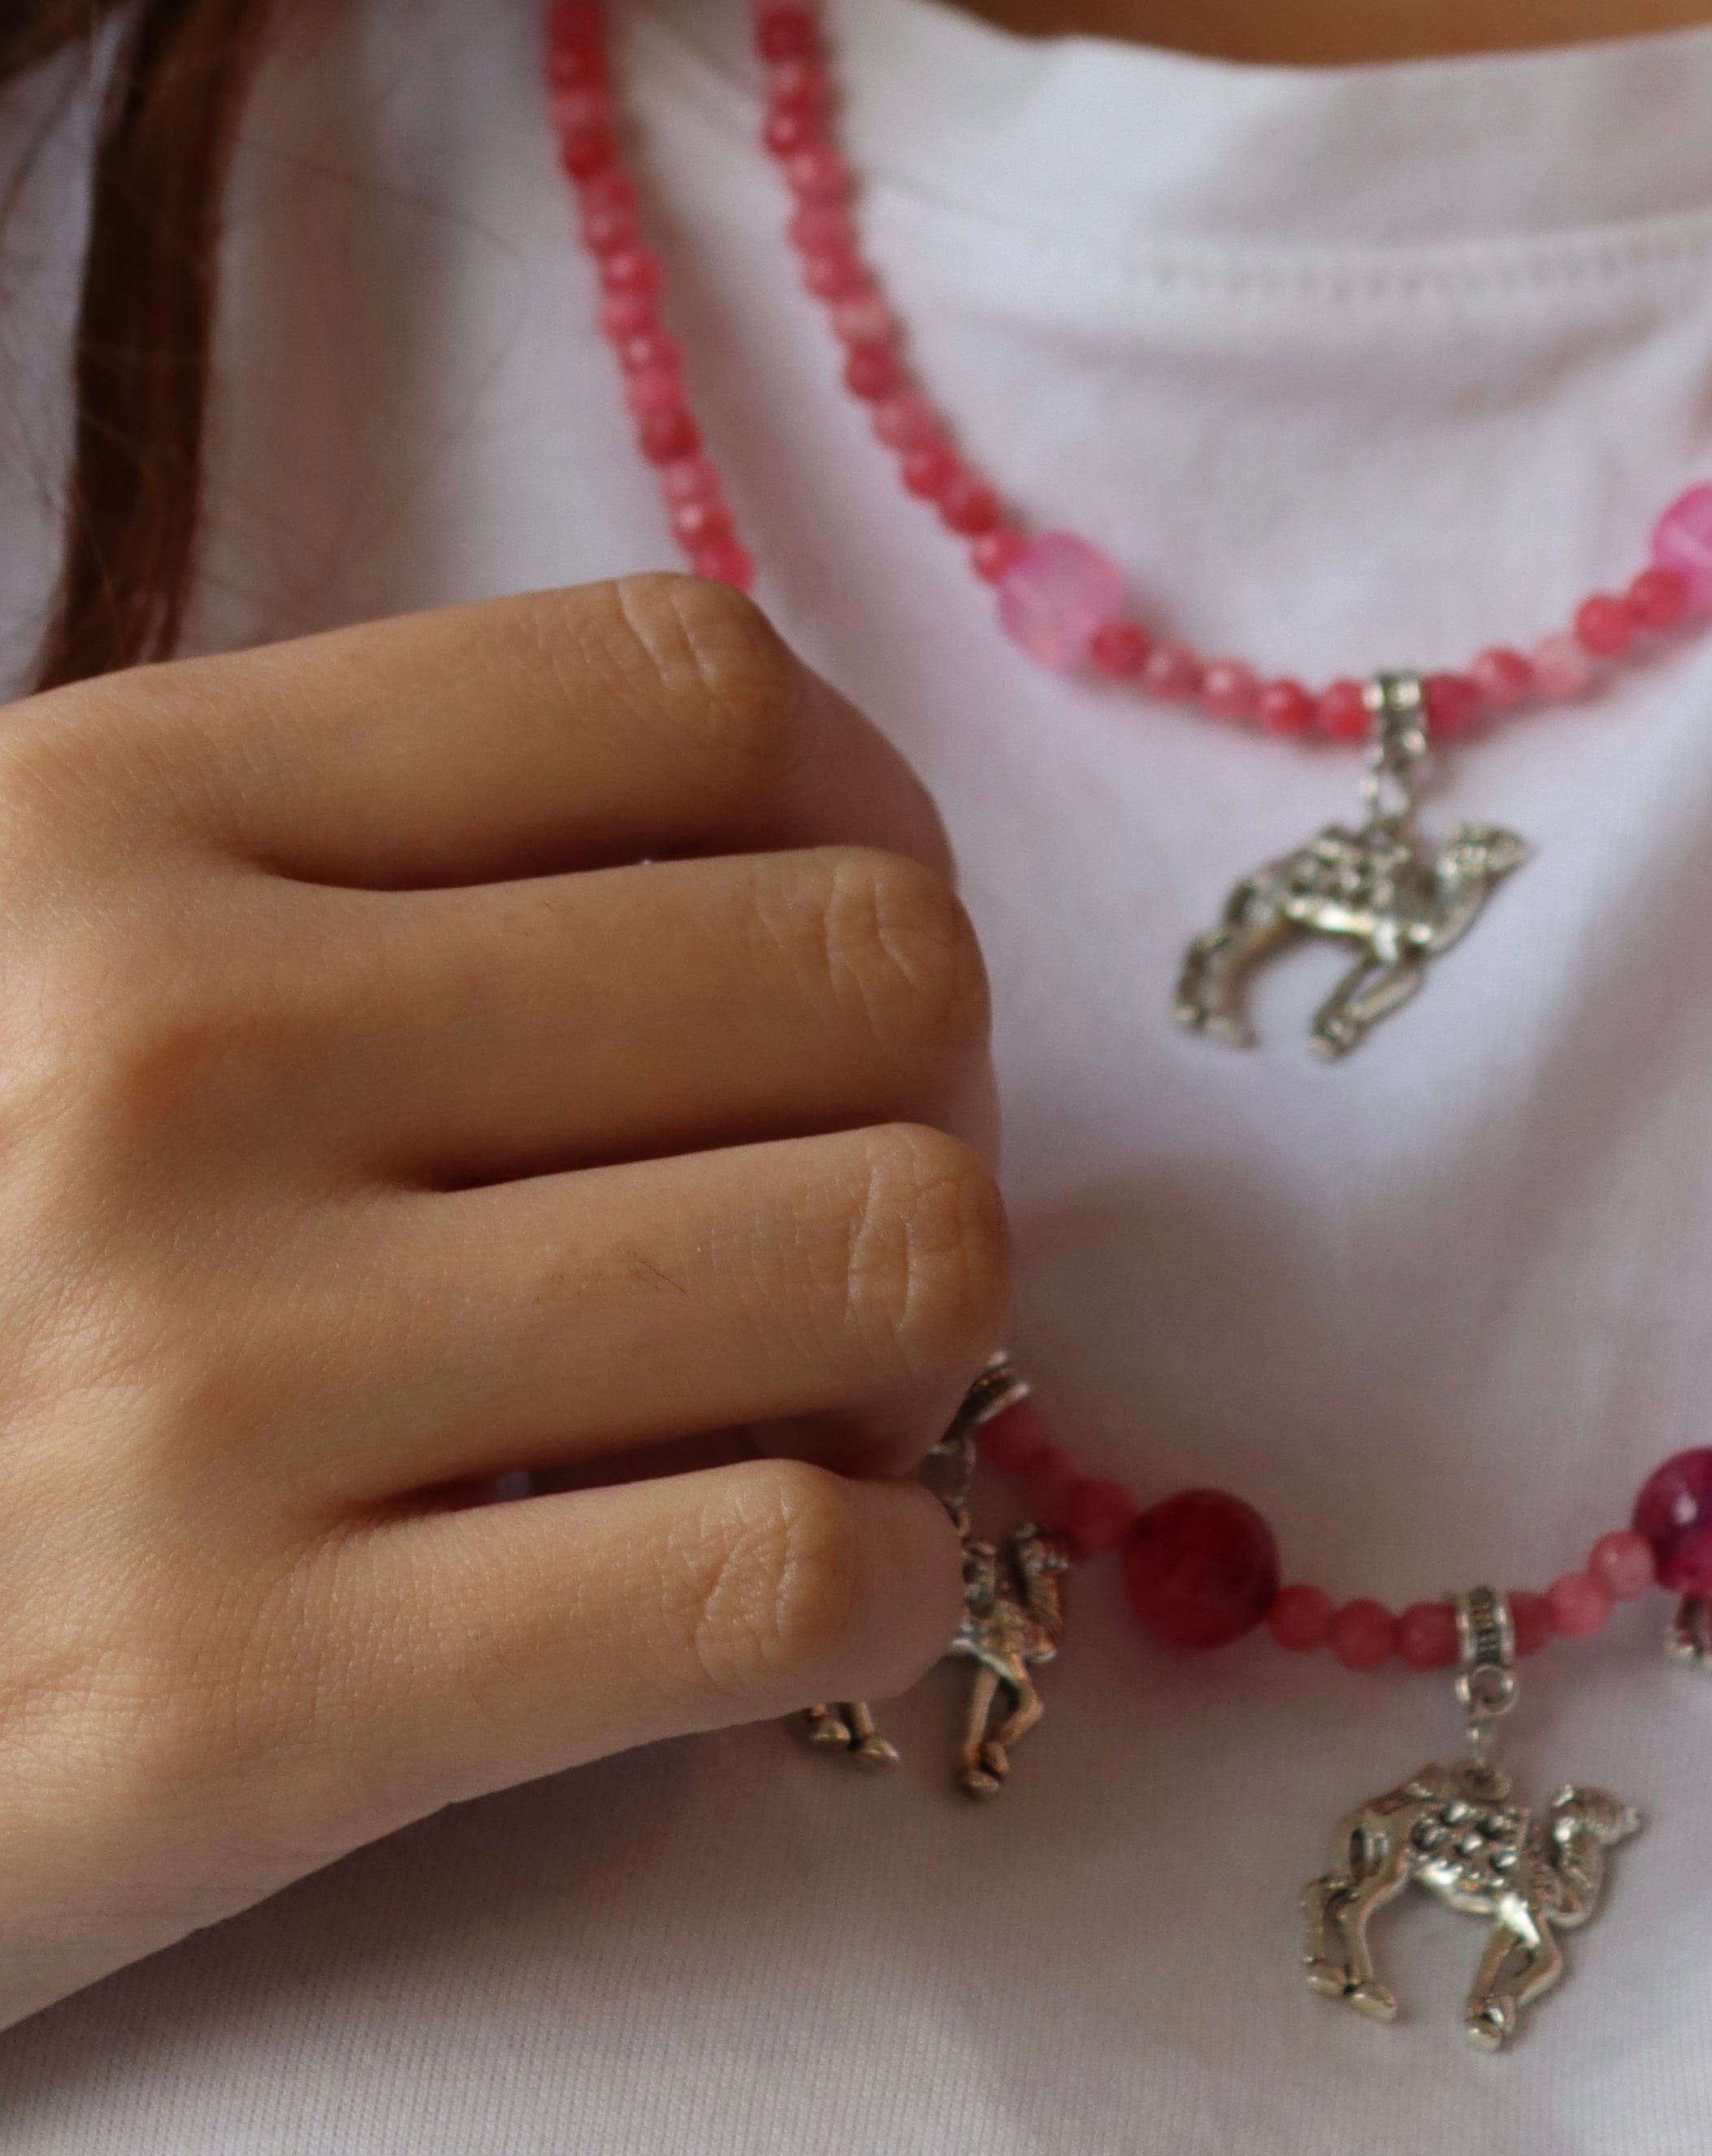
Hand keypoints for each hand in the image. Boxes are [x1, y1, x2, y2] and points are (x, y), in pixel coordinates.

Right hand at [0, 577, 1011, 2031]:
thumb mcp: (21, 946)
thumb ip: (347, 852)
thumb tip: (794, 848)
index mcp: (110, 818)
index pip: (695, 690)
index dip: (863, 811)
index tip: (836, 944)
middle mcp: (166, 1058)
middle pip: (862, 966)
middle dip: (921, 1095)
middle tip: (821, 1203)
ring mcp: (198, 1387)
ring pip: (896, 1253)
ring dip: (909, 1348)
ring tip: (788, 1401)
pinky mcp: (231, 1721)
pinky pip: (792, 1583)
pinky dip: (873, 1585)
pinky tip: (787, 1590)